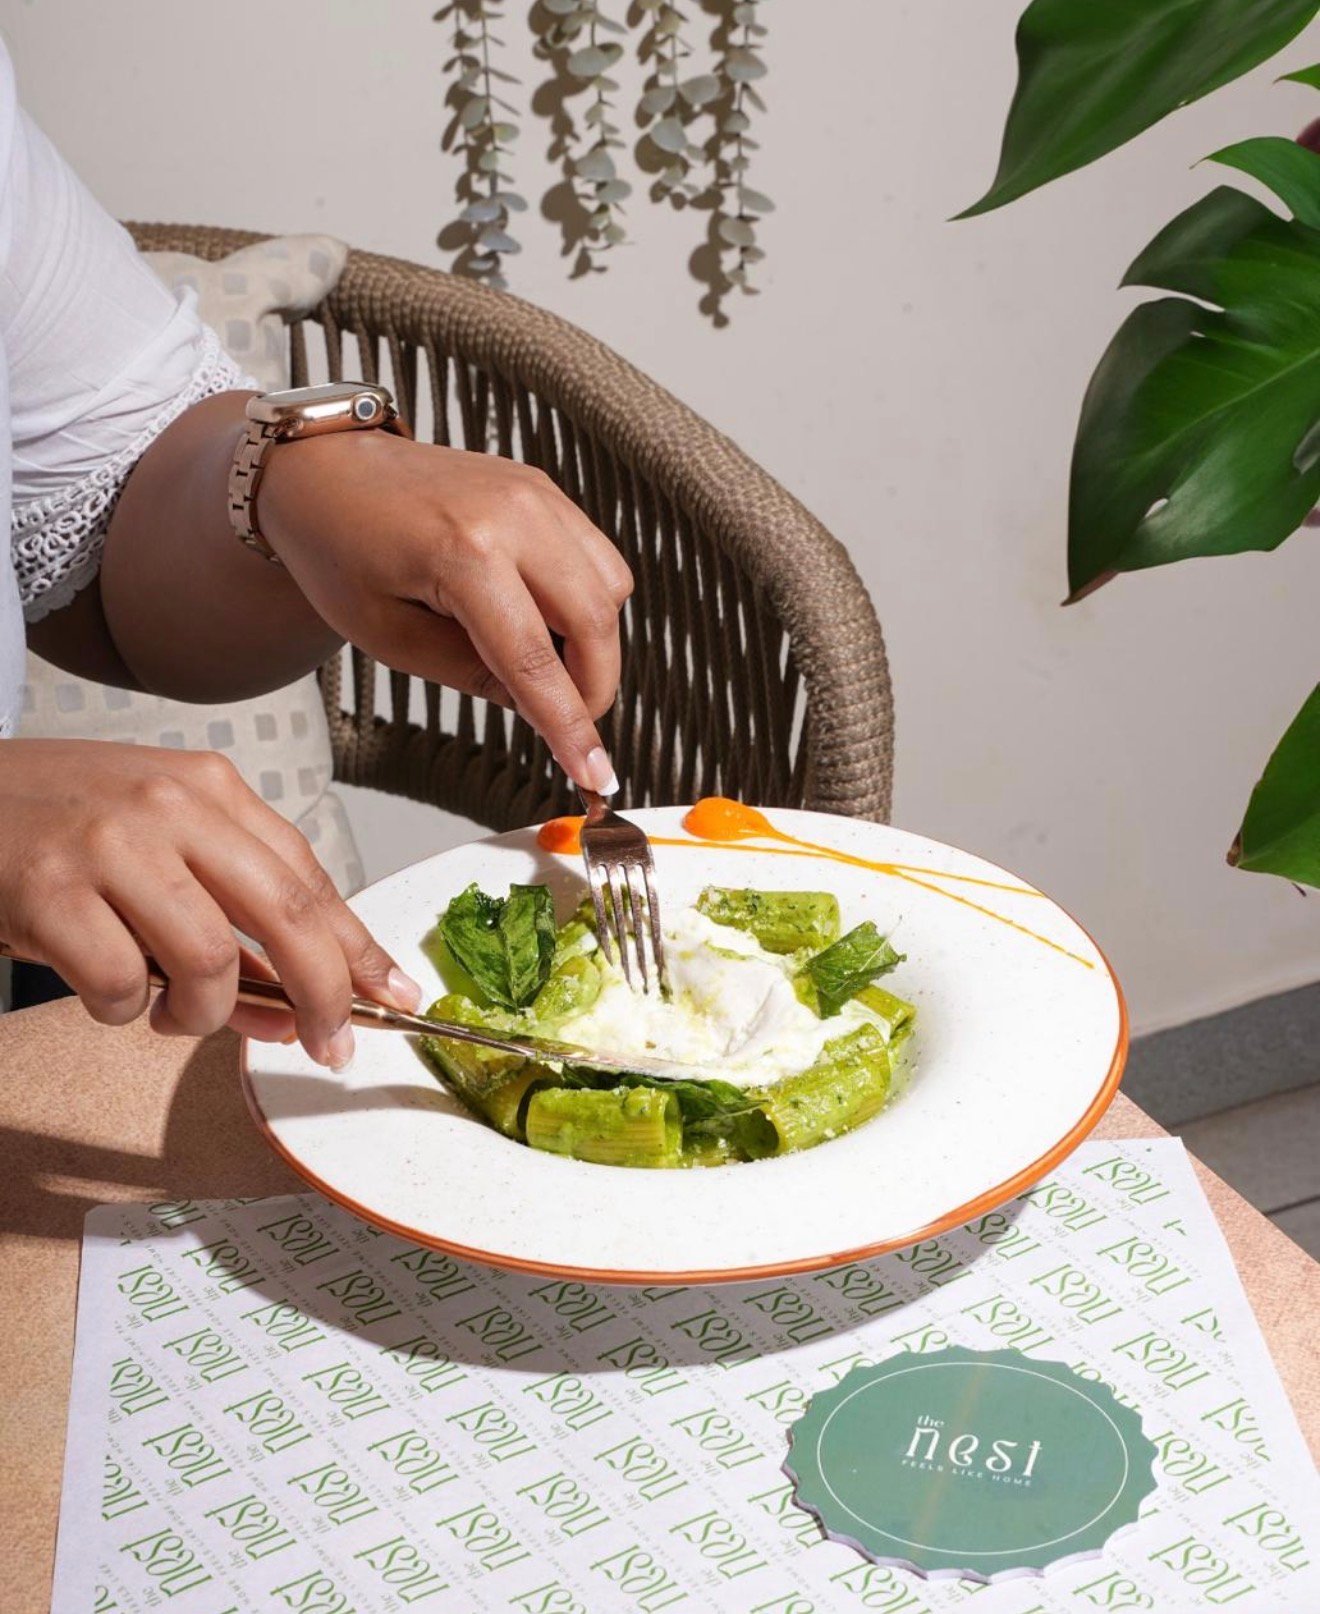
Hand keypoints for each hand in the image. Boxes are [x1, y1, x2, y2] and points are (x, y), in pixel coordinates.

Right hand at [0, 739, 419, 1063]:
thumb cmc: (58, 822)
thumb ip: (227, 914)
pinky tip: (104, 988)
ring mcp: (110, 845)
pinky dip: (124, 1010)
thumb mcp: (158, 843)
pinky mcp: (50, 892)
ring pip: (210, 960)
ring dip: (202, 1014)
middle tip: (328, 1043)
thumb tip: (291, 1007)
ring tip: (171, 1010)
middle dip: (322, 994)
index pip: (309, 878)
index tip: (391, 993)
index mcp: (210, 788)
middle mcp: (171, 806)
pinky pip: (123, 986)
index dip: (357, 947)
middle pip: (286, 915)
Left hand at [257, 430, 632, 793]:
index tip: (594, 775)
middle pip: (594, 623)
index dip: (570, 726)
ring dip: (593, 644)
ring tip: (540, 663)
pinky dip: (587, 602)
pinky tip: (541, 619)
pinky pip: (597, 558)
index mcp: (461, 554)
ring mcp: (535, 494)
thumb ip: (469, 674)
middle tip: (565, 724)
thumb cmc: (339, 551)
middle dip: (592, 689)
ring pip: (610, 590)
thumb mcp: (388, 637)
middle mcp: (512, 515)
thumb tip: (538, 708)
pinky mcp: (543, 489)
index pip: (534, 660)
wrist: (325, 470)